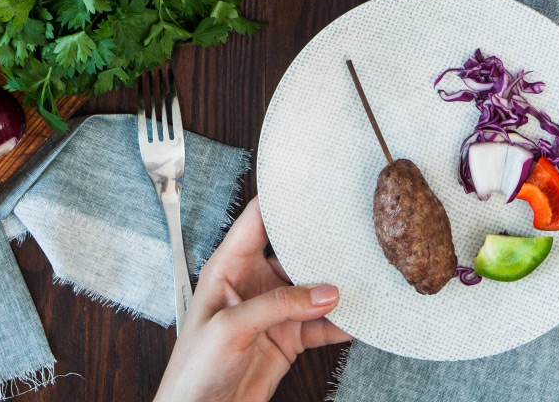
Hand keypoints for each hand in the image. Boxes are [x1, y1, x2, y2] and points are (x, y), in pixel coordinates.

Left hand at [154, 200, 348, 401]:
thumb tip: (324, 293)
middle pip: (294, 252)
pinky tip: (360, 318)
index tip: (313, 188)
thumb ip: (278, 306)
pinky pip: (321, 324)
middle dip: (322, 245)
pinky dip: (341, 323)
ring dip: (337, 287)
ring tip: (365, 275)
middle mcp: (253, 283)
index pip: (257, 220)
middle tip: (353, 233)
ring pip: (313, 289)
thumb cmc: (193, 370)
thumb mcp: (231, 328)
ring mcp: (273, 311)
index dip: (283, 201)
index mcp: (228, 267)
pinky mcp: (288, 338)